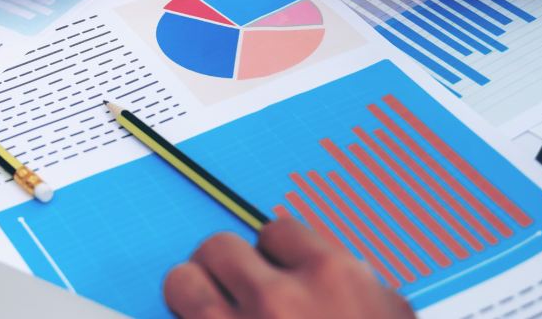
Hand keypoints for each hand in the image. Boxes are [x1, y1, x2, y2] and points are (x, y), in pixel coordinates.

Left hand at [163, 219, 413, 318]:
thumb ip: (359, 288)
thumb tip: (335, 268)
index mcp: (331, 277)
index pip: (276, 230)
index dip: (274, 253)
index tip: (274, 269)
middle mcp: (279, 299)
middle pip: (219, 247)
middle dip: (225, 269)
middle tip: (234, 291)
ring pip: (182, 282)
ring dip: (192, 296)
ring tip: (210, 315)